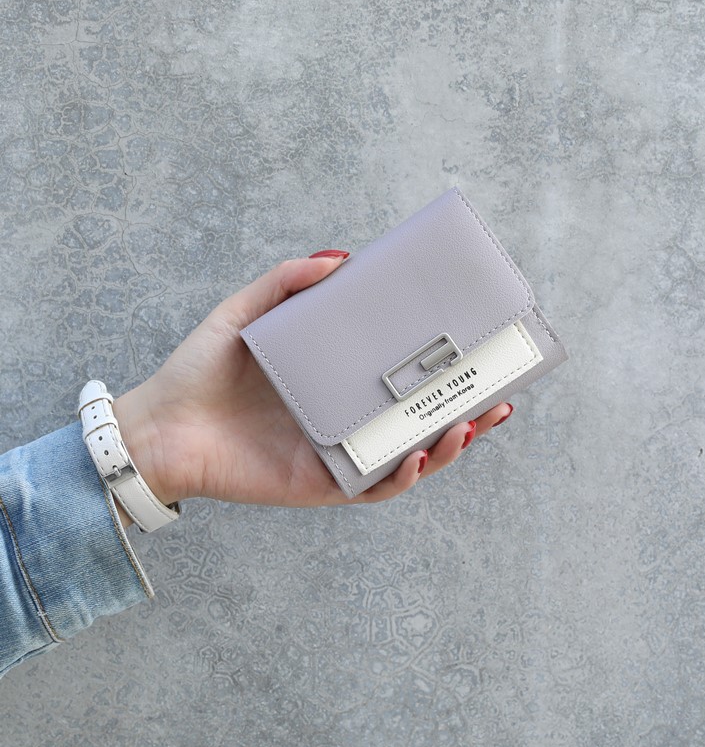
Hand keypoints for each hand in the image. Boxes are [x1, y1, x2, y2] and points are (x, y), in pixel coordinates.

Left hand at [112, 252, 513, 521]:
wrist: (161, 425)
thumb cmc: (201, 369)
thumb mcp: (247, 311)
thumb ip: (288, 281)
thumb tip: (341, 259)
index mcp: (338, 380)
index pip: (403, 376)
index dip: (445, 368)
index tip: (478, 349)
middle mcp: (347, 419)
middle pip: (421, 420)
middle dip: (468, 413)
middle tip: (501, 396)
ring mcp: (339, 454)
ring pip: (410, 457)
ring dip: (448, 446)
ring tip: (472, 424)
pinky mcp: (322, 484)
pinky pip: (375, 487)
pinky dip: (404, 474)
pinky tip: (420, 452)